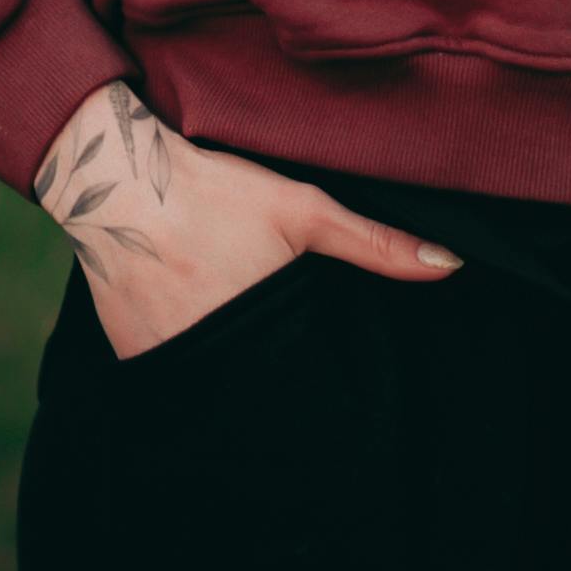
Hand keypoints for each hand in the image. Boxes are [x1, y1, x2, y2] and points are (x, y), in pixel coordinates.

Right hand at [33, 80, 465, 361]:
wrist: (119, 181)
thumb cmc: (217, 191)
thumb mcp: (304, 209)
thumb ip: (377, 243)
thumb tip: (451, 267)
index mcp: (261, 334)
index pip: (302, 389)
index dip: (316, 382)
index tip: (321, 370)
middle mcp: (210, 362)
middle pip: (257, 386)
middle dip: (272, 372)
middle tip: (275, 331)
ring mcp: (165, 365)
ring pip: (214, 381)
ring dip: (228, 361)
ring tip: (233, 319)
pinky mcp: (131, 359)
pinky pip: (172, 372)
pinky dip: (189, 352)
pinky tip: (194, 316)